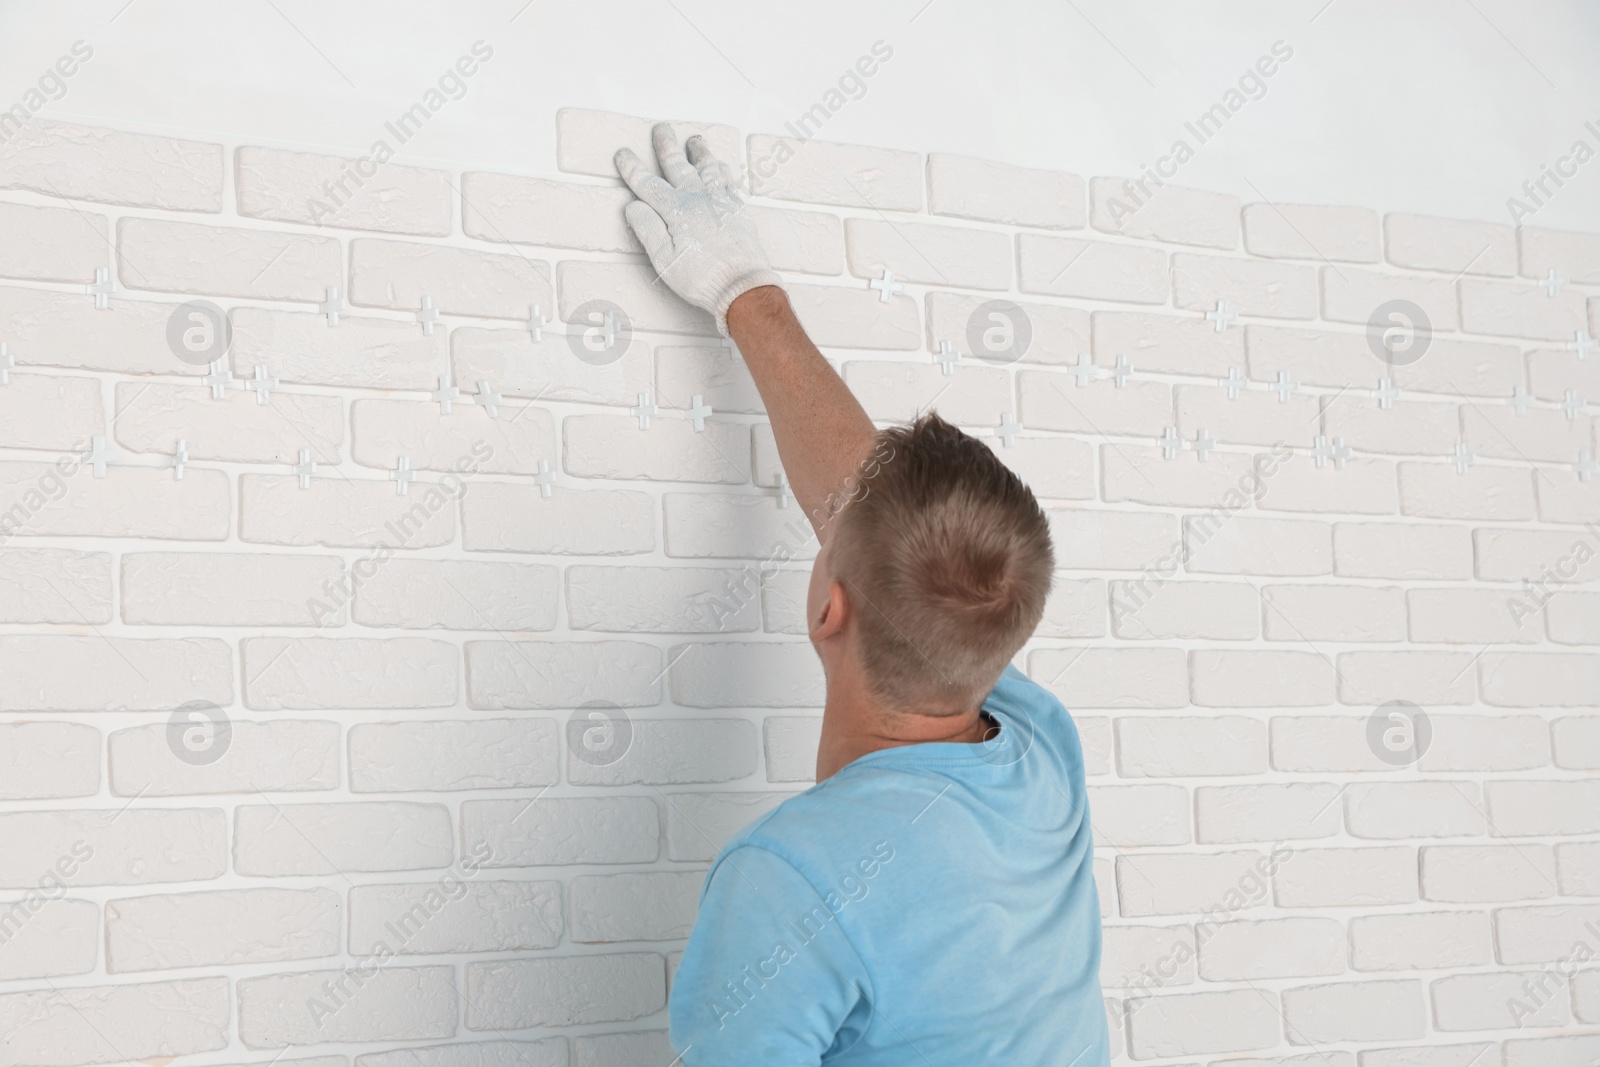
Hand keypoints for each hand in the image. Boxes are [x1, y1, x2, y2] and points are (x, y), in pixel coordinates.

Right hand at [615, 123, 784, 335]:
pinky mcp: (739, 212)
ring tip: (695, 140)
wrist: (743, 286)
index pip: (648, 185)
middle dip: (667, 147)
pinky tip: (722, 168)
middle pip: (679, 167)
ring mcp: (721, 203)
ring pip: (708, 169)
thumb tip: (633, 206)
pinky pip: (729, 183)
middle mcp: (698, 200)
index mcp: (676, 211)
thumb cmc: (701, 278)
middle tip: (661, 128)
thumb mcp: (664, 260)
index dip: (633, 168)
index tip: (623, 153)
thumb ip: (648, 230)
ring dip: (700, 153)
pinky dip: (723, 172)